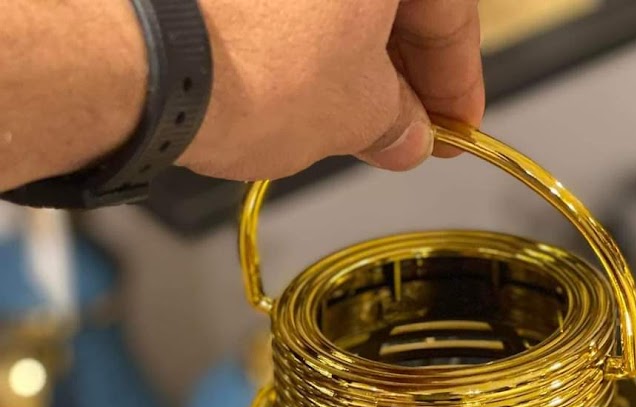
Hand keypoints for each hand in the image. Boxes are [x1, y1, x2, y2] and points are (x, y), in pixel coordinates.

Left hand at [180, 0, 483, 179]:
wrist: (146, 59)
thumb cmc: (254, 67)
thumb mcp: (356, 114)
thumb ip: (396, 122)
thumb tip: (407, 134)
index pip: (450, 11)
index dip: (459, 82)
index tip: (457, 126)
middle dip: (404, 69)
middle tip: (406, 129)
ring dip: (352, 55)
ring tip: (352, 118)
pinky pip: (286, 1)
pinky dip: (303, 37)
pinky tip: (304, 84)